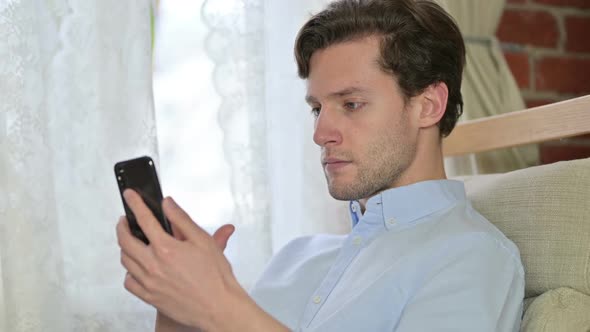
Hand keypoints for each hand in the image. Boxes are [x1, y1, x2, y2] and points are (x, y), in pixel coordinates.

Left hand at [116, 189, 244, 328]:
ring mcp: (149, 282)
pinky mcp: (150, 297)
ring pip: (126, 261)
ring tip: (131, 241)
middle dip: (123, 226)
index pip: (144, 219)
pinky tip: (137, 267)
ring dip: (125, 247)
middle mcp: (153, 265)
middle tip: (125, 220)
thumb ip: (182, 220)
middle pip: (126, 241)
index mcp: (166, 248)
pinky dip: (129, 272)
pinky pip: (129, 282)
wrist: (218, 307)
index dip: (135, 204)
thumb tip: (168, 204)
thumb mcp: (203, 240)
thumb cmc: (216, 276)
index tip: (130, 196)